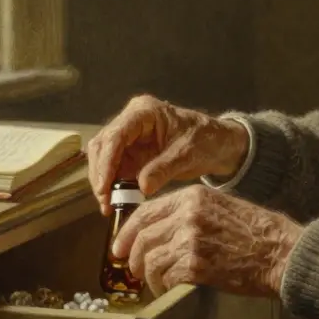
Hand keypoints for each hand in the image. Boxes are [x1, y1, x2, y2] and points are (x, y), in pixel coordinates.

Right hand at [87, 94, 249, 214]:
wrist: (218, 144)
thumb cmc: (206, 139)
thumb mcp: (187, 153)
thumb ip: (164, 168)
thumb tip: (142, 187)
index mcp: (144, 112)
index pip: (115, 135)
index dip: (106, 162)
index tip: (104, 187)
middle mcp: (131, 122)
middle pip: (103, 146)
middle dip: (100, 174)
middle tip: (105, 201)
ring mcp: (129, 138)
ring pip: (103, 159)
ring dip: (103, 182)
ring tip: (108, 206)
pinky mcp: (131, 154)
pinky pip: (114, 170)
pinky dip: (112, 186)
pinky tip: (114, 203)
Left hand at [112, 185, 302, 296]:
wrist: (281, 253)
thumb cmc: (257, 233)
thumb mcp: (221, 207)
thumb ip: (189, 214)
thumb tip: (159, 231)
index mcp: (192, 197)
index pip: (145, 212)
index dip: (128, 232)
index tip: (120, 246)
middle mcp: (187, 215)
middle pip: (143, 238)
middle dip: (133, 258)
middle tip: (134, 270)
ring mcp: (190, 240)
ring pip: (150, 260)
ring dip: (150, 276)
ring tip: (158, 283)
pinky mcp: (195, 265)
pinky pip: (165, 278)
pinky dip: (164, 287)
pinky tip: (172, 289)